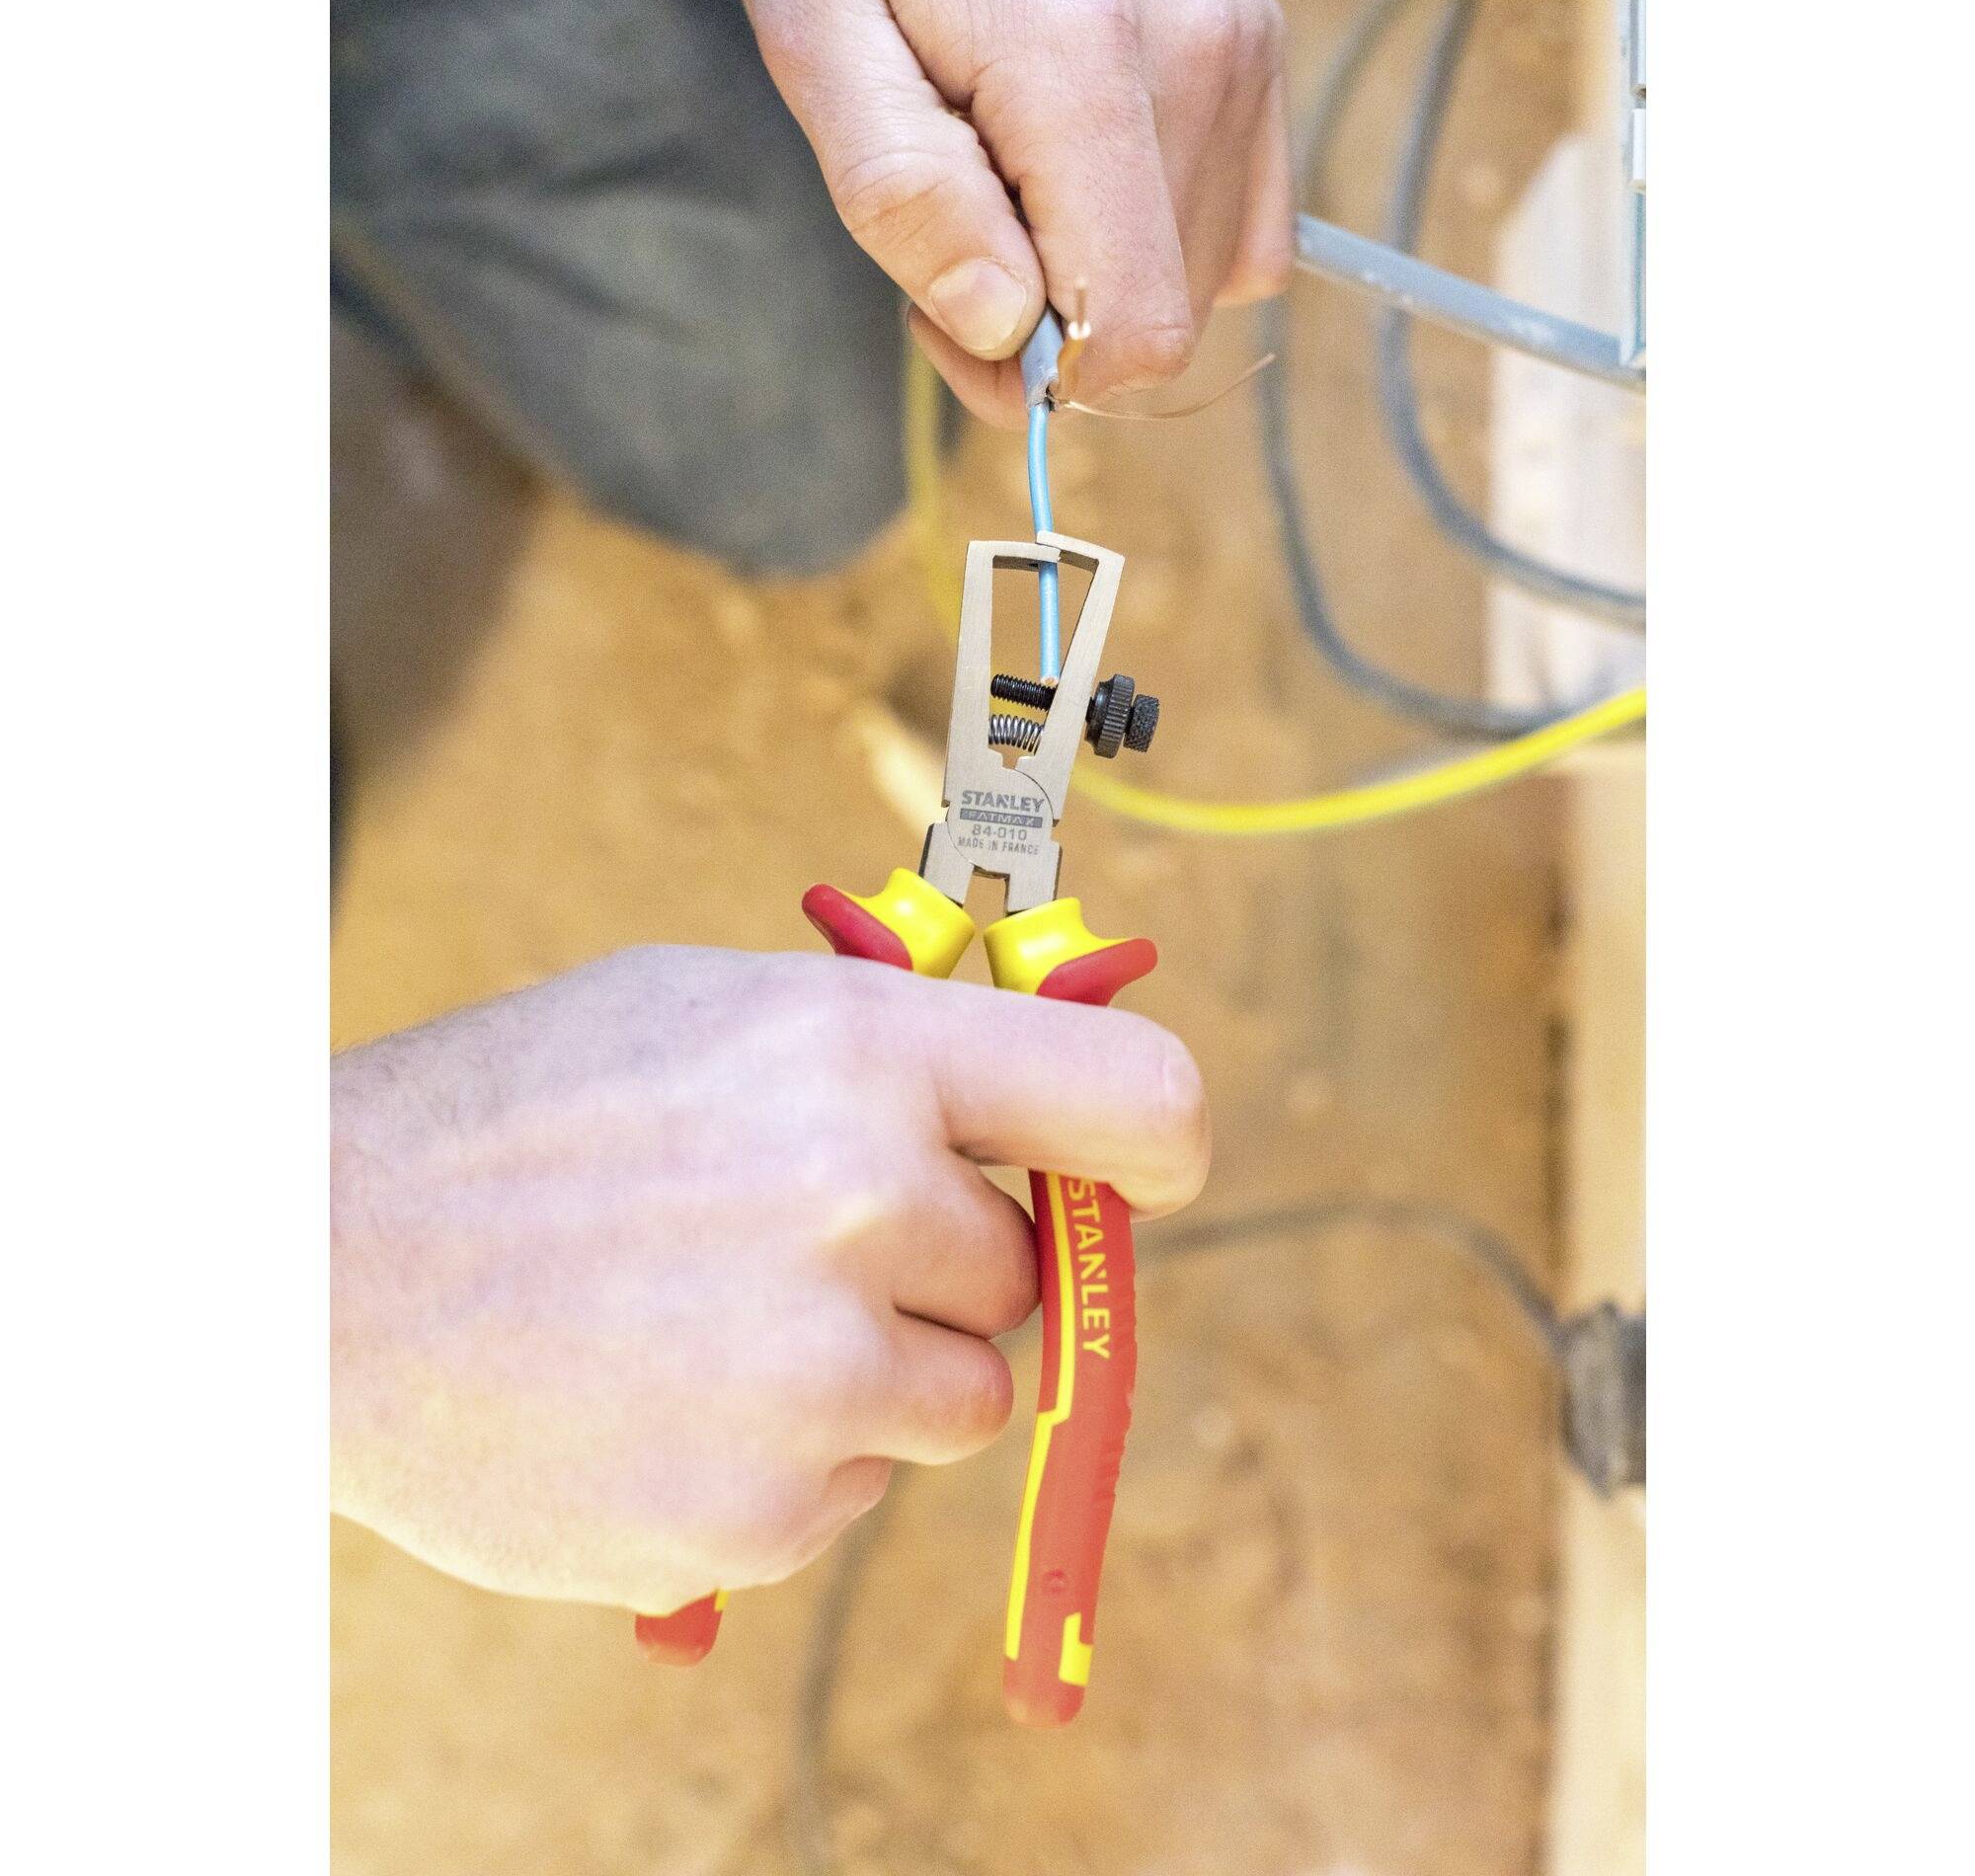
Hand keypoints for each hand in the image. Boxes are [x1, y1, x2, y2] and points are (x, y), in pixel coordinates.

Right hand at [331, 946, 1208, 1614]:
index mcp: (860, 1051)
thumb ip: (886, 1056)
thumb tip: (1032, 1117)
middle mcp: (862, 1204)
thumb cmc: (522, 1114)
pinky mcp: (761, 1512)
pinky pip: (857, 1491)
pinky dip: (790, 1458)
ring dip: (878, 1369)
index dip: (1152, 1145)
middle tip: (802, 1242)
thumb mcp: (709, 1009)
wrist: (319, 1267)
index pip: (1137, 1100)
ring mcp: (814, 1374)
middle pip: (1026, 1273)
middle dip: (942, 1266)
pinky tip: (664, 1395)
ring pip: (963, 1397)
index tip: (1137, 1174)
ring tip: (718, 1319)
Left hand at [728, 0, 1290, 424]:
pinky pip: (1245, 225)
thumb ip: (903, 195)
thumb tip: (1004, 330)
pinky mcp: (1255, 43)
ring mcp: (1242, 45)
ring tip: (1007, 187)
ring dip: (1100, 282)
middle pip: (1167, 321)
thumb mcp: (820, 37)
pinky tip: (1077, 176)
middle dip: (1058, 333)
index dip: (1039, 378)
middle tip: (958, 243)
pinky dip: (1161, 238)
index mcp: (1085, 68)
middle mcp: (1199, 57)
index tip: (949, 321)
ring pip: (1207, 282)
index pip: (1131, 330)